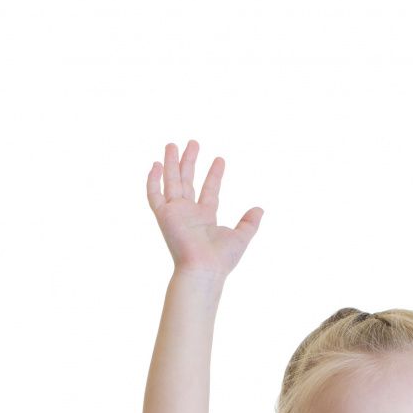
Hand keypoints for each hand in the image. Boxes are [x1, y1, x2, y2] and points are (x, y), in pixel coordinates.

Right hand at [146, 140, 262, 277]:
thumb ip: (249, 223)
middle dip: (190, 162)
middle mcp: (189, 213)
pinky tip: (156, 165)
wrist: (204, 269)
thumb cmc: (221, 259)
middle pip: (187, 181)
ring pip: (171, 182)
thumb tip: (260, 209)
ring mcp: (175, 213)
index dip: (214, 175)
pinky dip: (153, 180)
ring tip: (173, 144)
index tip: (220, 159)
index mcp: (206, 218)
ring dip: (171, 163)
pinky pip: (154, 195)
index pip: (209, 191)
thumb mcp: (241, 237)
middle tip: (193, 142)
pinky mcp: (163, 216)